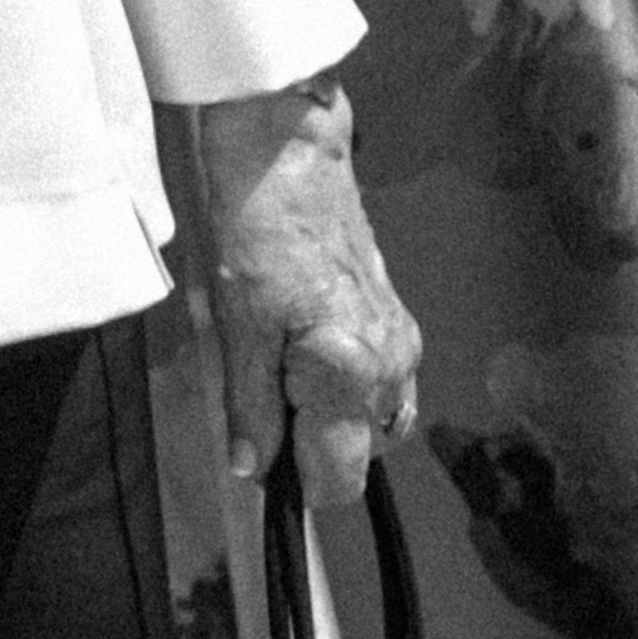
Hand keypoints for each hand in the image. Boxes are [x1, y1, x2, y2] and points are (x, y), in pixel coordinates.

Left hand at [185, 76, 420, 490]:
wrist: (290, 155)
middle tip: (262, 397)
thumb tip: (253, 469)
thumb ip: (250, 407)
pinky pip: (381, 384)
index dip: (296, 483)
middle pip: (360, 455)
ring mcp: (403, 344)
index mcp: (351, 373)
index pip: (339, 478)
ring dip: (331, 419)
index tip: (260, 463)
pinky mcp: (399, 322)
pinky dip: (346, 389)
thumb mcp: (234, 326)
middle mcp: (392, 367)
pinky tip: (306, 351)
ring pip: (373, 423)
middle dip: (312, 447)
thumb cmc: (257, 228)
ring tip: (281, 370)